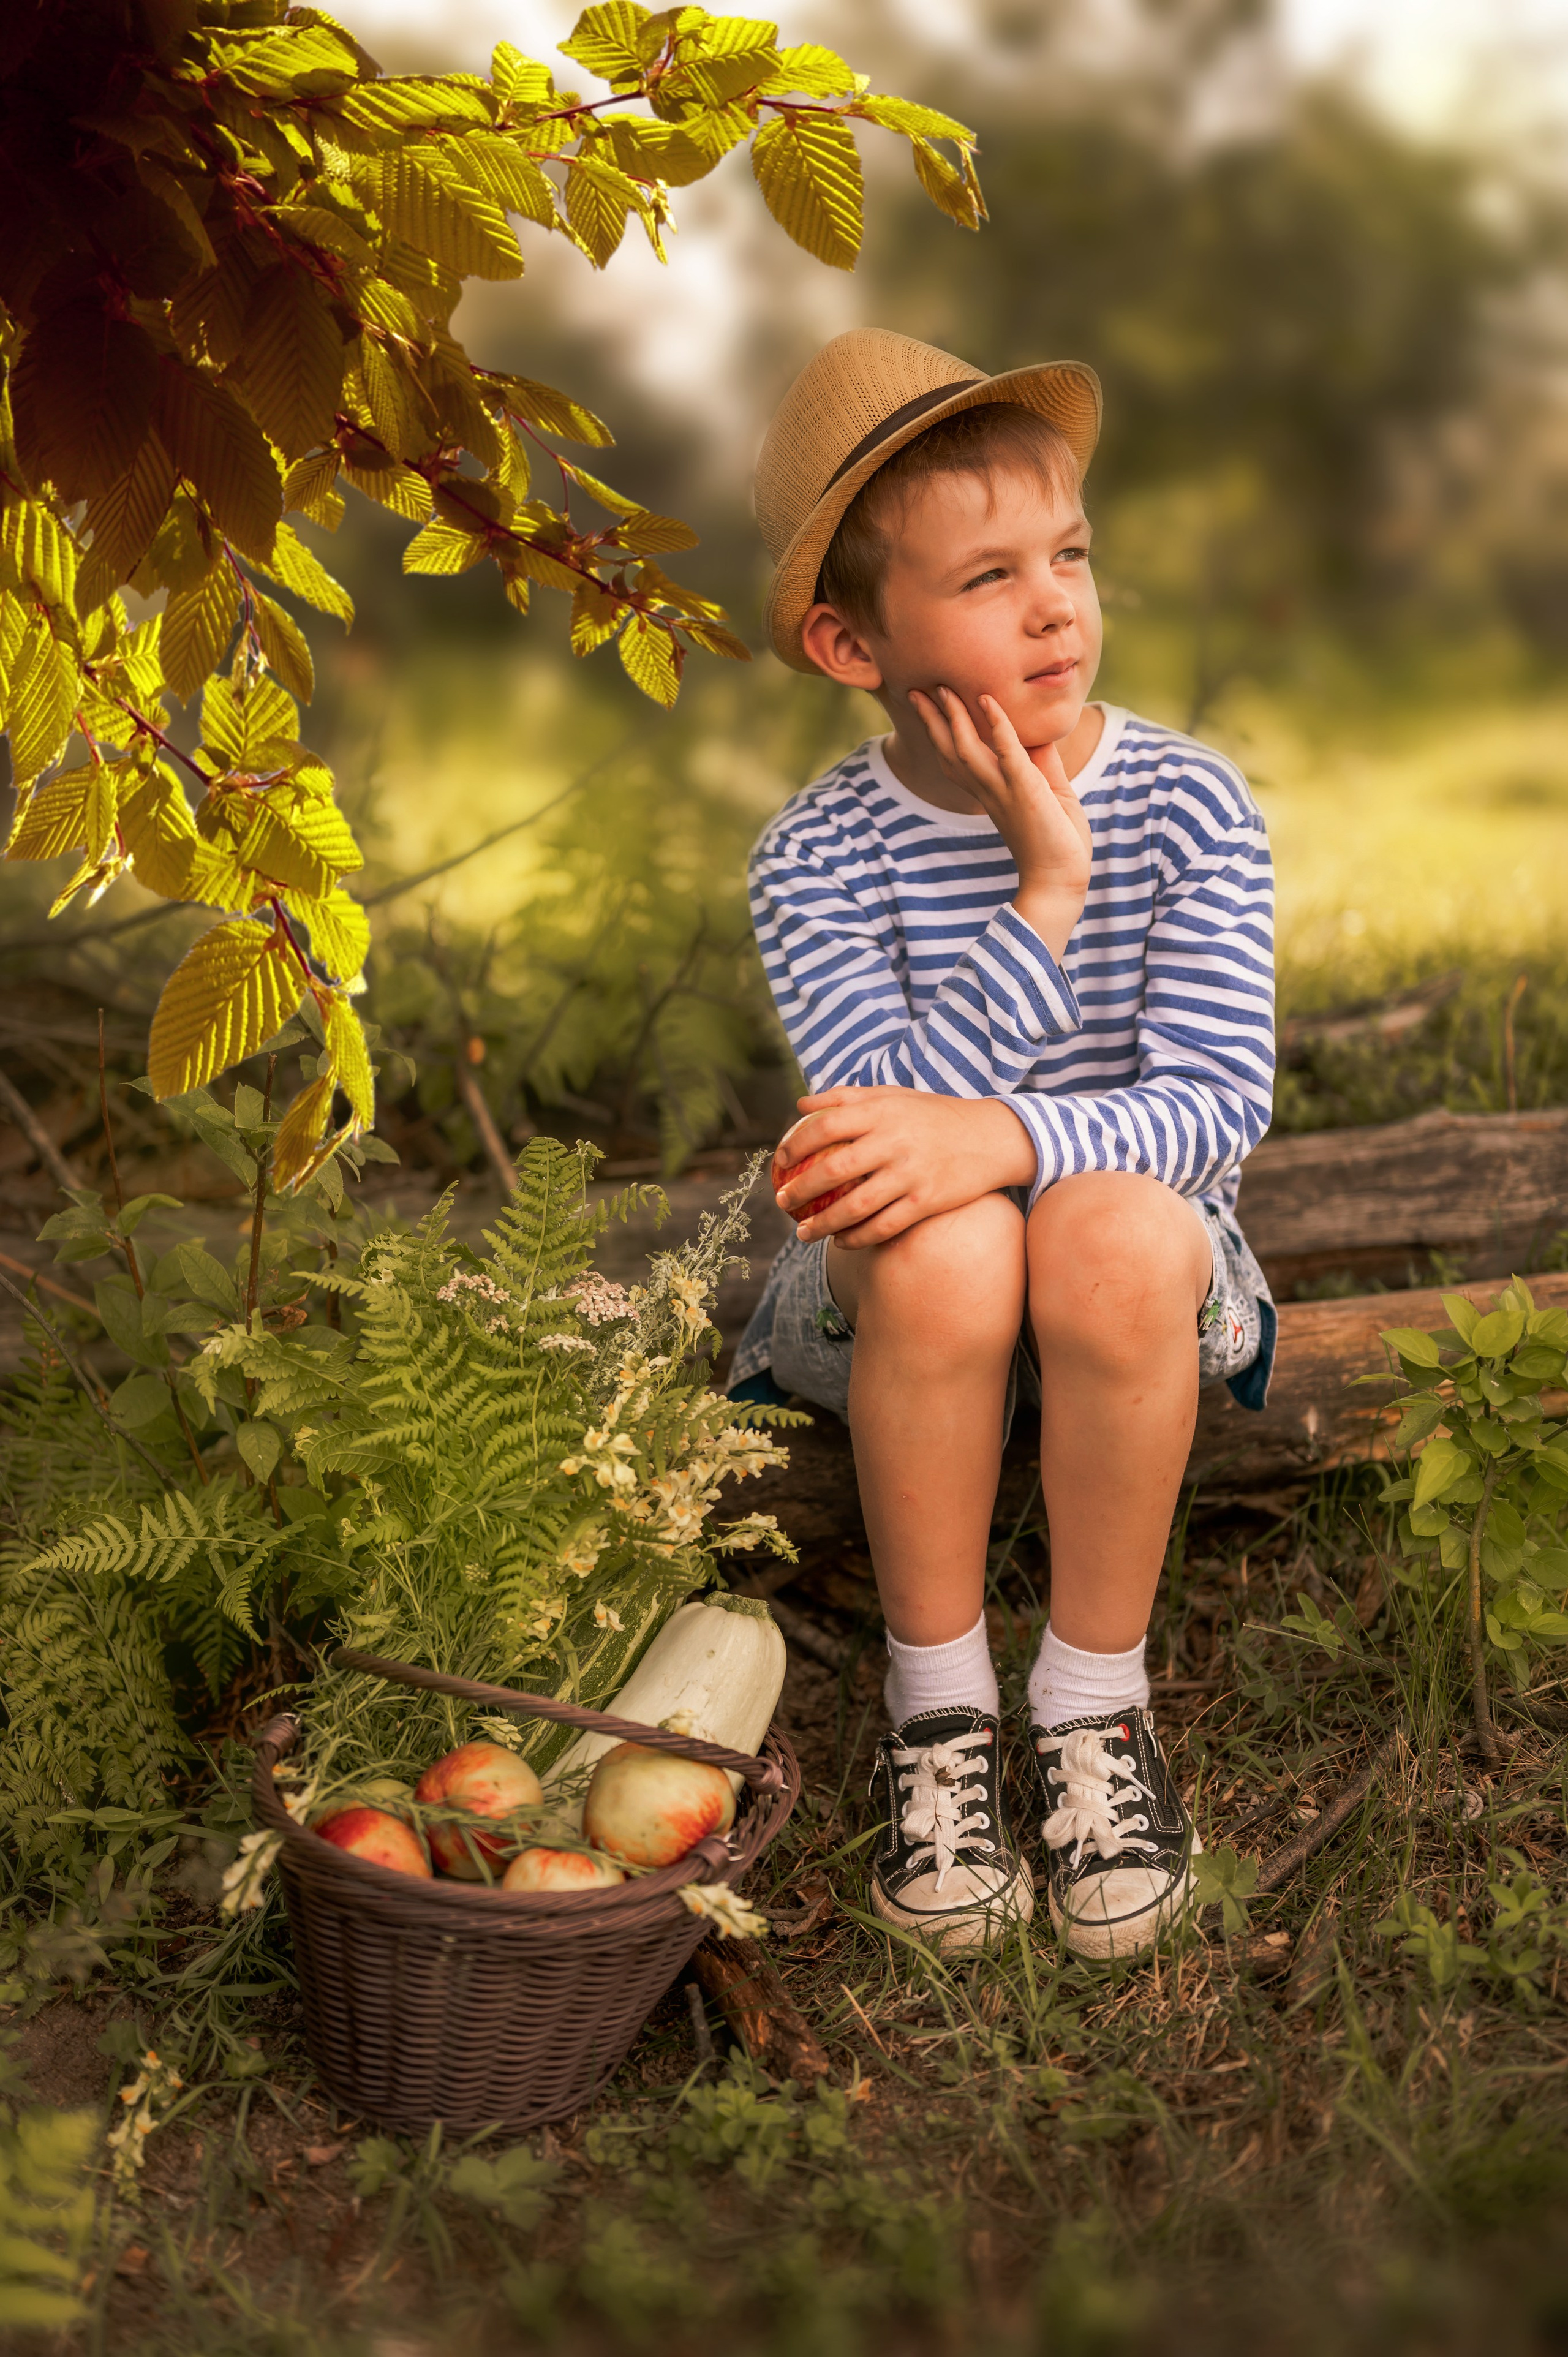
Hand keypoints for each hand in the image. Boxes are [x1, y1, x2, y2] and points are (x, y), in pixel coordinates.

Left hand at [772, 1086, 1036, 1247]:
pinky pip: (884, 1226)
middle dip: (801, 1190)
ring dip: (823, 1223)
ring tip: (803, 1233)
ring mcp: (912, 1173)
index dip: (796, 1144)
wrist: (992, 1137)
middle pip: (834, 1169)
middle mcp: (895, 1141)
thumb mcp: (894, 1095)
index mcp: (883, 1111)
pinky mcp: (927, 1201)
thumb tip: (800, 1106)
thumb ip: (847, 1098)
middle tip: (782, 1202)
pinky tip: (841, 1243)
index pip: (826, 1125)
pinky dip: (858, 1237)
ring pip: (856, 1205)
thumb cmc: (934, 1116)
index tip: (780, 1161)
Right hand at [906, 686, 1091, 959]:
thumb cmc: (1058, 842)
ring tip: (943, 688)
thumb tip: (1038, 736)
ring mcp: (1003, 790)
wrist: (1060, 881)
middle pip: (950, 750)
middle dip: (932, 720)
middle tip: (916, 690)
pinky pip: (1006, 752)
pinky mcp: (1024, 790)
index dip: (941, 733)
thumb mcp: (1051, 794)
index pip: (957, 760)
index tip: (929, 708)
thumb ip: (1042, 764)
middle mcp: (989, 790)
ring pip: (966, 748)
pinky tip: (987, 700)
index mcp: (991, 793)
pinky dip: (997, 724)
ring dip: (954, 716)